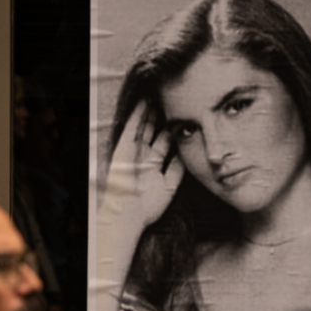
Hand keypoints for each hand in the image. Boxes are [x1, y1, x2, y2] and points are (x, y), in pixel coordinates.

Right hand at [100, 100, 183, 230]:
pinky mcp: (123, 149)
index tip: (182, 116)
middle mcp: (143, 155)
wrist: (129, 216)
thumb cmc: (147, 206)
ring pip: (143, 126)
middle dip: (162, 116)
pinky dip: (137, 115)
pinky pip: (132, 129)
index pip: (164, 141)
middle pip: (154, 131)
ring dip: (150, 111)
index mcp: (153, 164)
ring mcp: (133, 151)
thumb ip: (178, 169)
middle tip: (172, 100)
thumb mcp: (169, 186)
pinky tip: (144, 102)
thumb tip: (187, 154)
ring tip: (158, 94)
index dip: (172, 129)